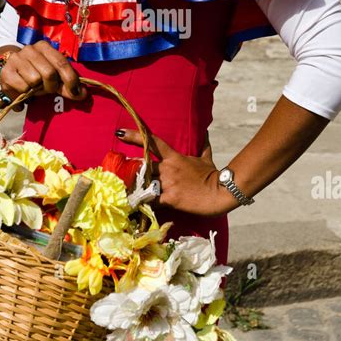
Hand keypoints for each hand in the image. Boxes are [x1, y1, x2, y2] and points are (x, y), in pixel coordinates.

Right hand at [0, 41, 87, 111]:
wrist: (11, 72)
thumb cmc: (37, 74)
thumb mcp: (54, 78)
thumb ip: (68, 85)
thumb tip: (82, 94)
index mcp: (44, 47)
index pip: (61, 63)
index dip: (71, 79)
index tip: (76, 92)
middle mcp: (29, 49)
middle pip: (49, 73)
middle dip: (51, 86)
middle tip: (48, 89)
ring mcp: (16, 59)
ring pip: (35, 80)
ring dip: (37, 90)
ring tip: (34, 87)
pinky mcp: (6, 72)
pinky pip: (23, 88)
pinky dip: (26, 94)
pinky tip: (23, 90)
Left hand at [117, 128, 238, 216]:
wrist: (221, 192)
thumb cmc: (213, 175)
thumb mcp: (206, 159)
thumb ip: (203, 146)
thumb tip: (205, 133)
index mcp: (174, 157)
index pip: (152, 143)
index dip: (134, 136)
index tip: (119, 133)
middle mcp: (168, 169)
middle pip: (142, 168)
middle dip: (132, 171)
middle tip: (121, 173)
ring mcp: (168, 184)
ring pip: (144, 185)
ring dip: (135, 188)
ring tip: (124, 192)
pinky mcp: (170, 200)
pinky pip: (152, 202)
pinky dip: (144, 204)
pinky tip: (135, 207)